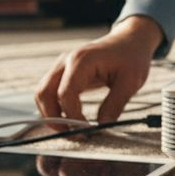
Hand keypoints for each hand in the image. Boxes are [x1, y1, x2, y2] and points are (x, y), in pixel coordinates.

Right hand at [34, 15, 163, 129]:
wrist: (130, 40)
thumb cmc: (131, 56)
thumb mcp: (130, 82)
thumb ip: (115, 105)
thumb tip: (102, 127)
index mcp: (81, 60)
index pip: (65, 93)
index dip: (72, 116)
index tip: (86, 131)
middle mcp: (66, 61)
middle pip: (44, 93)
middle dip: (53, 118)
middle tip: (72, 135)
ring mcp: (62, 66)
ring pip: (42, 93)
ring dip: (51, 114)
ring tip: (70, 129)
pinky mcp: (64, 72)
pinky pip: (50, 91)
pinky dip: (55, 107)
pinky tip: (70, 119)